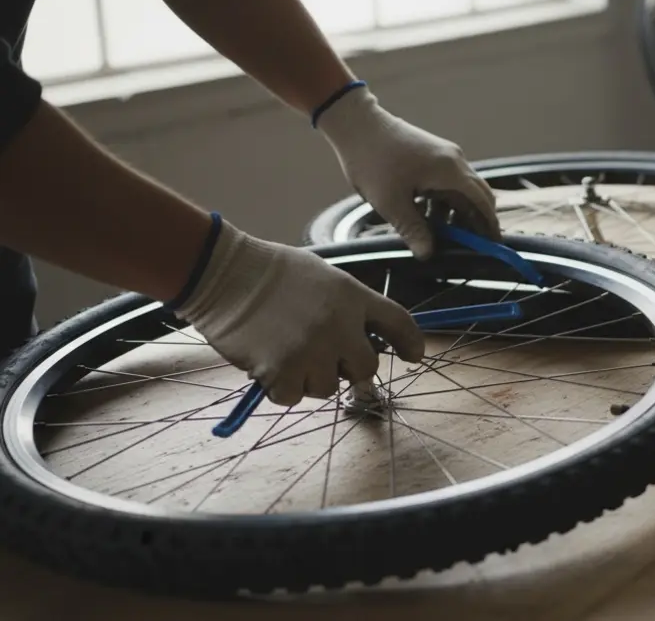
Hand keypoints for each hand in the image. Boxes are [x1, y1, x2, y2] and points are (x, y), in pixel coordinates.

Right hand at [172, 217, 424, 405]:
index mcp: (353, 296)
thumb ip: (346, 306)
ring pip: (328, 387)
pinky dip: (281, 387)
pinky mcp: (283, 371)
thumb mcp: (322, 276)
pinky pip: (294, 396)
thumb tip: (359, 337)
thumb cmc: (270, 272)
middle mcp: (340, 325)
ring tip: (286, 351)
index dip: (411, 342)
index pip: (399, 322)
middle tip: (325, 358)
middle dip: (349, 368)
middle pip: (367, 368)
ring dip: (310, 377)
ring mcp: (313, 350)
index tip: (415, 356)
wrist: (226, 274)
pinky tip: (267, 362)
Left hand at [316, 84, 500, 258]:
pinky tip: (427, 216)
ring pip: (461, 190)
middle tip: (471, 245)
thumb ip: (412, 230)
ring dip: (456, 212)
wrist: (356, 123)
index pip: (483, 201)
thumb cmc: (372, 161)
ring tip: (443, 235)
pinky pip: (448, 182)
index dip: (490, 224)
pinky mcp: (432, 155)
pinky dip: (444, 201)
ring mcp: (444, 155)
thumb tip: (427, 254)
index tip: (493, 244)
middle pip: (477, 195)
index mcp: (450, 171)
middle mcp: (455, 161)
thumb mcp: (391, 203)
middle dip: (476, 221)